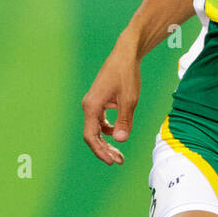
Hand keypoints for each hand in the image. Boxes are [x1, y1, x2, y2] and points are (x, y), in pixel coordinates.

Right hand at [82, 45, 140, 165]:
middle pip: (92, 135)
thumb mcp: (129, 100)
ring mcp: (93, 103)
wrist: (125, 54)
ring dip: (107, 142)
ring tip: (120, 153)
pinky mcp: (99, 100)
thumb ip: (124, 121)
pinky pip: (100, 121)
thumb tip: (120, 140)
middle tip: (119, 161)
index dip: (100, 151)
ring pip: (96, 129)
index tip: (112, 161)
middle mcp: (89, 105)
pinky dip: (108, 130)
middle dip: (104, 150)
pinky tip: (119, 133)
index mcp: (92, 106)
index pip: (91, 136)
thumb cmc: (126, 75)